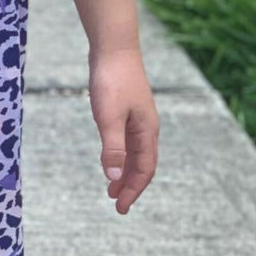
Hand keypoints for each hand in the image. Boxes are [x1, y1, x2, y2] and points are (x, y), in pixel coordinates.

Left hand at [88, 47, 158, 213]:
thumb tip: (115, 178)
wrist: (113, 48)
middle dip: (131, 185)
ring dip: (125, 172)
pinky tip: (111, 158)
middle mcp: (146, 127)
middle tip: (116, 204)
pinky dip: (121, 155)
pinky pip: (128, 141)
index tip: (121, 208)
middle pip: (142, 164)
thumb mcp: (108, 118)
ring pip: (135, 153)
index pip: (145, 170)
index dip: (134, 190)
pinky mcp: (127, 109)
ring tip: (112, 188)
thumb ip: (112, 148)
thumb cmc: (111, 81)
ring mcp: (138, 118)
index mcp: (146, 131)